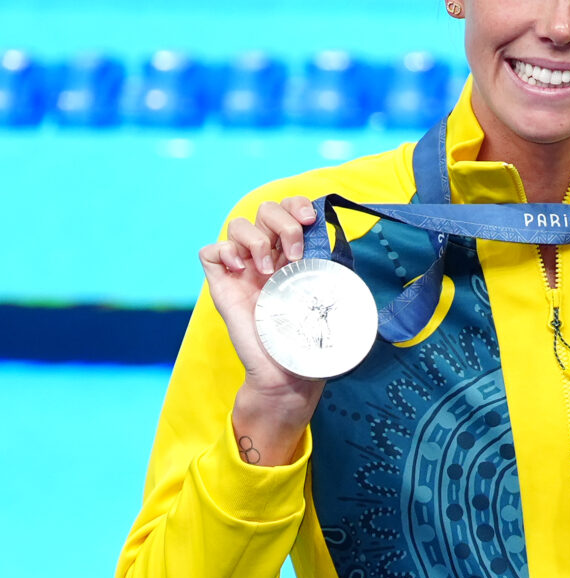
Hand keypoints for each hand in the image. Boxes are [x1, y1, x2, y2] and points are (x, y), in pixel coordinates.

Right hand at [200, 197, 327, 465]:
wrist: (286, 372)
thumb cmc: (310, 339)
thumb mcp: (330, 300)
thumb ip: (334, 273)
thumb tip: (351, 252)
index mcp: (293, 254)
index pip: (289, 210)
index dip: (296, 205)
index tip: (310, 221)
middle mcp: (267, 256)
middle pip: (264, 209)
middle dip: (283, 223)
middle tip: (297, 255)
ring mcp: (242, 268)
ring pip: (237, 224)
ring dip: (257, 241)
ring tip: (269, 272)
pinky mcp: (222, 284)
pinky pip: (210, 250)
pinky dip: (225, 252)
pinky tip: (242, 271)